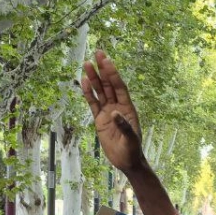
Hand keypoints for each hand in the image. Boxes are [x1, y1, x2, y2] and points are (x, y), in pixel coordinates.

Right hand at [81, 50, 144, 172]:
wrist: (126, 161)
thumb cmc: (132, 151)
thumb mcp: (131, 140)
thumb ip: (124, 126)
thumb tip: (115, 113)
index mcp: (128, 108)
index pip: (119, 87)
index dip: (113, 74)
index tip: (107, 60)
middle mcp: (118, 107)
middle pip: (109, 85)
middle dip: (103, 69)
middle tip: (98, 53)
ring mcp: (108, 112)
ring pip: (100, 91)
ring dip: (94, 78)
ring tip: (87, 63)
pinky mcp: (99, 120)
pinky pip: (93, 103)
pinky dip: (88, 93)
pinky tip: (83, 81)